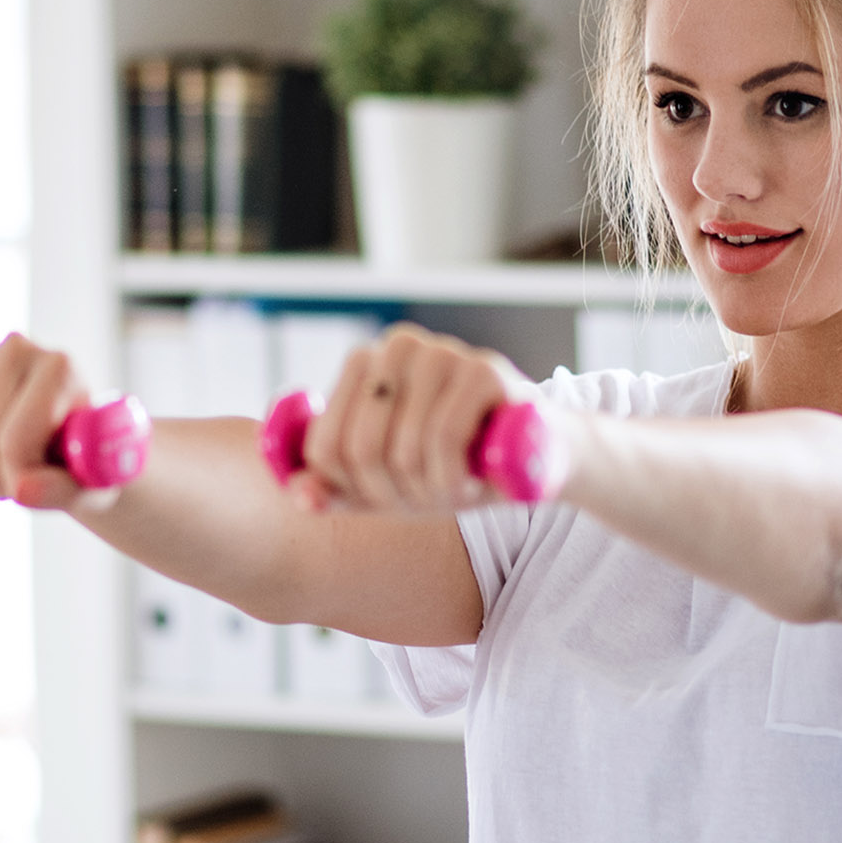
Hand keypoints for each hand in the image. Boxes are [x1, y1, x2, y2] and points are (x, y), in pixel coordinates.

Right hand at [0, 331, 101, 511]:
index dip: (11, 482)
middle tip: (6, 490)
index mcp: (60, 369)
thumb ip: (62, 490)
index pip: (14, 441)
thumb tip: (22, 490)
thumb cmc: (78, 460)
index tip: (24, 492)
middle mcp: (17, 350)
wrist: (59, 430)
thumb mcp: (85, 484)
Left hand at [289, 323, 543, 516]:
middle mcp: (398, 345)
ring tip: (456, 486)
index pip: (323, 447)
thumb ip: (337, 489)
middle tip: (428, 497)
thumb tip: (300, 496)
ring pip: (400, 450)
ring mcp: (441, 352)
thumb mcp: (389, 483)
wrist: (541, 457)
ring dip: (429, 491)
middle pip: (359, 450)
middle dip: (392, 493)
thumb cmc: (458, 466)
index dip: (354, 491)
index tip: (391, 496)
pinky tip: (473, 480)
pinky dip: (454, 478)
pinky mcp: (483, 370)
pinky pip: (442, 441)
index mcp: (364, 363)